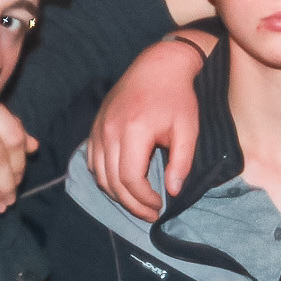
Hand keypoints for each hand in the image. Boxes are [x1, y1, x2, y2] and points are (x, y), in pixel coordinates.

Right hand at [87, 37, 206, 220]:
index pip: (130, 179)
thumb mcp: (188, 130)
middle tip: (150, 214)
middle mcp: (110, 131)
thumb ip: (181, 162)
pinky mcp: (95, 127)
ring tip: (138, 203)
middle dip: (132, 204)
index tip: (160, 206)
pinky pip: (92, 160)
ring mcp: (99, 128)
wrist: (158, 66)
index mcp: (133, 131)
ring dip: (117, 194)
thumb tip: (173, 192)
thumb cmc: (178, 98)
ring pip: (99, 174)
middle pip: (112, 181)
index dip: (143, 199)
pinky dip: (104, 177)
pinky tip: (122, 184)